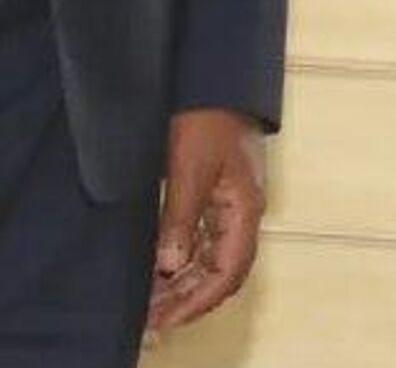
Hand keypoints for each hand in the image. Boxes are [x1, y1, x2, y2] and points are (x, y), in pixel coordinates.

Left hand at [148, 108, 266, 331]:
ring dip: (185, 282)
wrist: (213, 77)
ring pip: (212, 258)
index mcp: (245, 209)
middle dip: (188, 298)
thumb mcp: (188, 167)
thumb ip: (181, 218)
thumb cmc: (207, 117)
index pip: (227, 273)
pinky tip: (161, 267)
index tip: (164, 319)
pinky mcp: (218, 192)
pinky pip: (204, 239)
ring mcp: (232, 202)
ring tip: (151, 299)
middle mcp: (243, 212)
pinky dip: (184, 259)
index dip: (197, 302)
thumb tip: (171, 265)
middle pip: (221, 272)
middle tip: (151, 318)